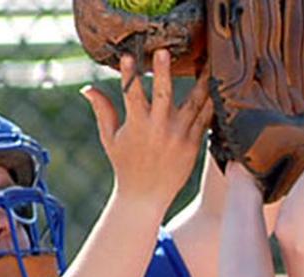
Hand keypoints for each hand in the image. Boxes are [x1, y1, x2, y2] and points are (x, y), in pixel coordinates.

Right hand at [81, 50, 213, 207]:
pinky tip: (217, 87)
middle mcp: (159, 129)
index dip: (129, 74)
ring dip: (200, 82)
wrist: (146, 197)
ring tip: (208, 63)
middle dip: (163, 72)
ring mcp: (179, 136)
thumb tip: (86, 89)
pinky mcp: (194, 144)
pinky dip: (211, 103)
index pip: (131, 94)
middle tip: (164, 52)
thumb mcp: (110, 138)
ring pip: (193, 104)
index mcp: (137, 125)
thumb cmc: (125, 166)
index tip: (127, 56)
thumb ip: (103, 110)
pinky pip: (205, 119)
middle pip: (163, 94)